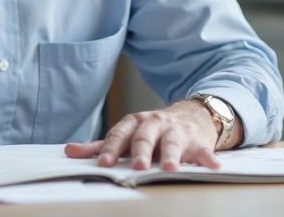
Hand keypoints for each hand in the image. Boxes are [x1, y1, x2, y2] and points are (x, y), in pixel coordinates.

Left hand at [64, 100, 220, 170]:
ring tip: (170, 168)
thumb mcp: (126, 135)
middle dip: (141, 151)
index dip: (112, 150)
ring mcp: (177, 131)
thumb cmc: (152, 131)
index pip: (120, 135)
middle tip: (138, 166)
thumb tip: (70, 151)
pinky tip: (212, 166)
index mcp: (135, 123)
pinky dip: (207, 158)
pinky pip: (203, 150)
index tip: (104, 164)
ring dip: (171, 154)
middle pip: (145, 137)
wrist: (190, 116)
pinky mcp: (198, 141)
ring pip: (173, 142)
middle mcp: (155, 124)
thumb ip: (100, 146)